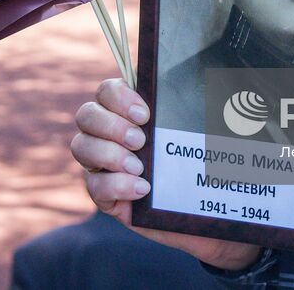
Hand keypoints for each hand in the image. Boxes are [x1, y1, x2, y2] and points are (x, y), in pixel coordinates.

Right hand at [71, 78, 261, 272]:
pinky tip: (142, 189)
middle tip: (140, 141)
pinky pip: (93, 186)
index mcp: (130, 111)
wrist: (211, 215)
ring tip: (140, 167)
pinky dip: (115, 185)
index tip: (145, 114)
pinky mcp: (107, 196)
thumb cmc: (206, 165)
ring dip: (108, 154)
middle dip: (111, 126)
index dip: (118, 97)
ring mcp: (105, 165)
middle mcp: (111, 134)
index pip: (106, 91)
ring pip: (81, 147)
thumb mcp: (203, 131)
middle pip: (86, 115)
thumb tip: (212, 78)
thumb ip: (198, 104)